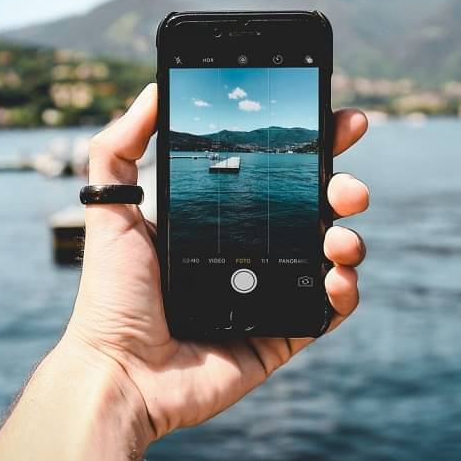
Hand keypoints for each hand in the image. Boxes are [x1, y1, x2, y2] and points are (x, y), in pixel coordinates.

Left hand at [62, 82, 369, 442]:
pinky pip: (329, 310)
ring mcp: (271, 293)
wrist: (120, 371)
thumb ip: (119, 146)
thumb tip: (152, 89)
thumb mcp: (110, 209)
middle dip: (344, 187)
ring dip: (349, 237)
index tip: (339, 120)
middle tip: (347, 186)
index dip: (313, 144)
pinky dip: (345, 292)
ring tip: (340, 237)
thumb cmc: (112, 294)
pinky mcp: (282, 335)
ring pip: (332, 255)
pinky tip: (337, 278)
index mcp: (220, 218)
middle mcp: (252, 251)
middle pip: (317, 208)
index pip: (277, 171)